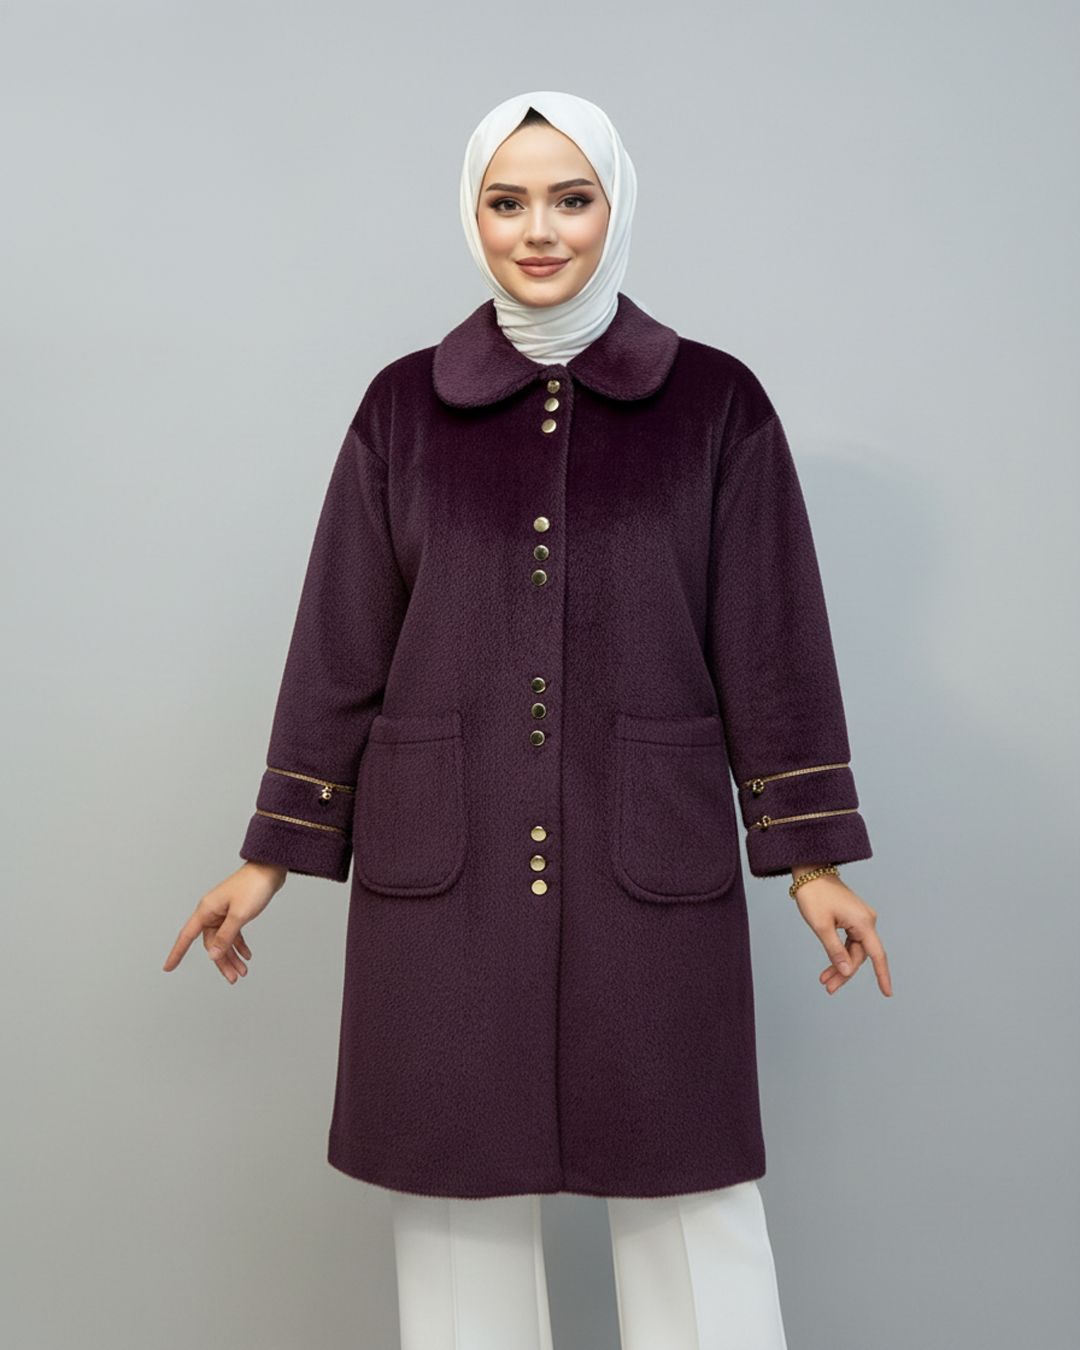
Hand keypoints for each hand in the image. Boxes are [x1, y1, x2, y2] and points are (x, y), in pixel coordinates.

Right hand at [163, 861, 286, 984]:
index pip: (187, 936)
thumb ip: (226, 936)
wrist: (270, 869)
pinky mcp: (235, 912)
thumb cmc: (253, 886)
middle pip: (211, 943)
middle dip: (222, 961)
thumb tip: (212, 954)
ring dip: (232, 956)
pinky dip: (239, 944)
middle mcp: (212, 912)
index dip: (176, 953)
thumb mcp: (240, 915)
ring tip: (242, 971)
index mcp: (206, 910)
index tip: (168, 967)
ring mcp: (224, 912)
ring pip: (223, 941)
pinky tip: (246, 955)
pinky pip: (233, 933)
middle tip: (234, 978)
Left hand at [792, 866, 891, 996]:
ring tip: (825, 981)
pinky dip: (840, 954)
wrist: (810, 872)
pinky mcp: (853, 918)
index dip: (882, 975)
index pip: (877, 955)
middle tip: (828, 988)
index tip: (888, 993)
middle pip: (860, 955)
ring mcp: (861, 919)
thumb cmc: (814, 895)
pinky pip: (850, 942)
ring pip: (854, 950)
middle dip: (845, 973)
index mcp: (863, 922)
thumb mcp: (821, 926)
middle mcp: (867, 920)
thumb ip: (835, 951)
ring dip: (841, 966)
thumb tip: (847, 971)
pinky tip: (831, 966)